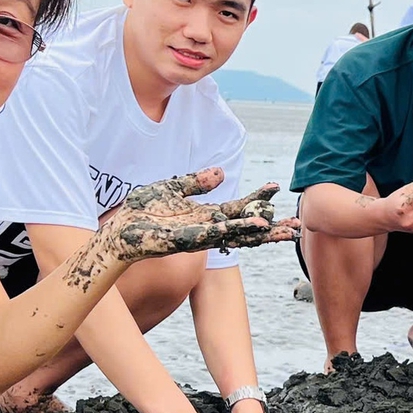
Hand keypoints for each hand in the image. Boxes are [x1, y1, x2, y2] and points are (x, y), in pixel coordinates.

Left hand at [92, 170, 300, 270]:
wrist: (117, 230)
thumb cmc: (142, 211)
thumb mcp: (172, 188)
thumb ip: (196, 182)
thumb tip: (221, 172)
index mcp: (206, 215)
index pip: (239, 207)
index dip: (257, 198)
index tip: (275, 187)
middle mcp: (206, 228)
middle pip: (244, 228)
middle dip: (270, 228)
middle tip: (296, 226)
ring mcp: (195, 236)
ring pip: (232, 234)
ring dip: (254, 231)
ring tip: (276, 228)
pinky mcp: (180, 240)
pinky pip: (208, 234)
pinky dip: (227, 229)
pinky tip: (242, 224)